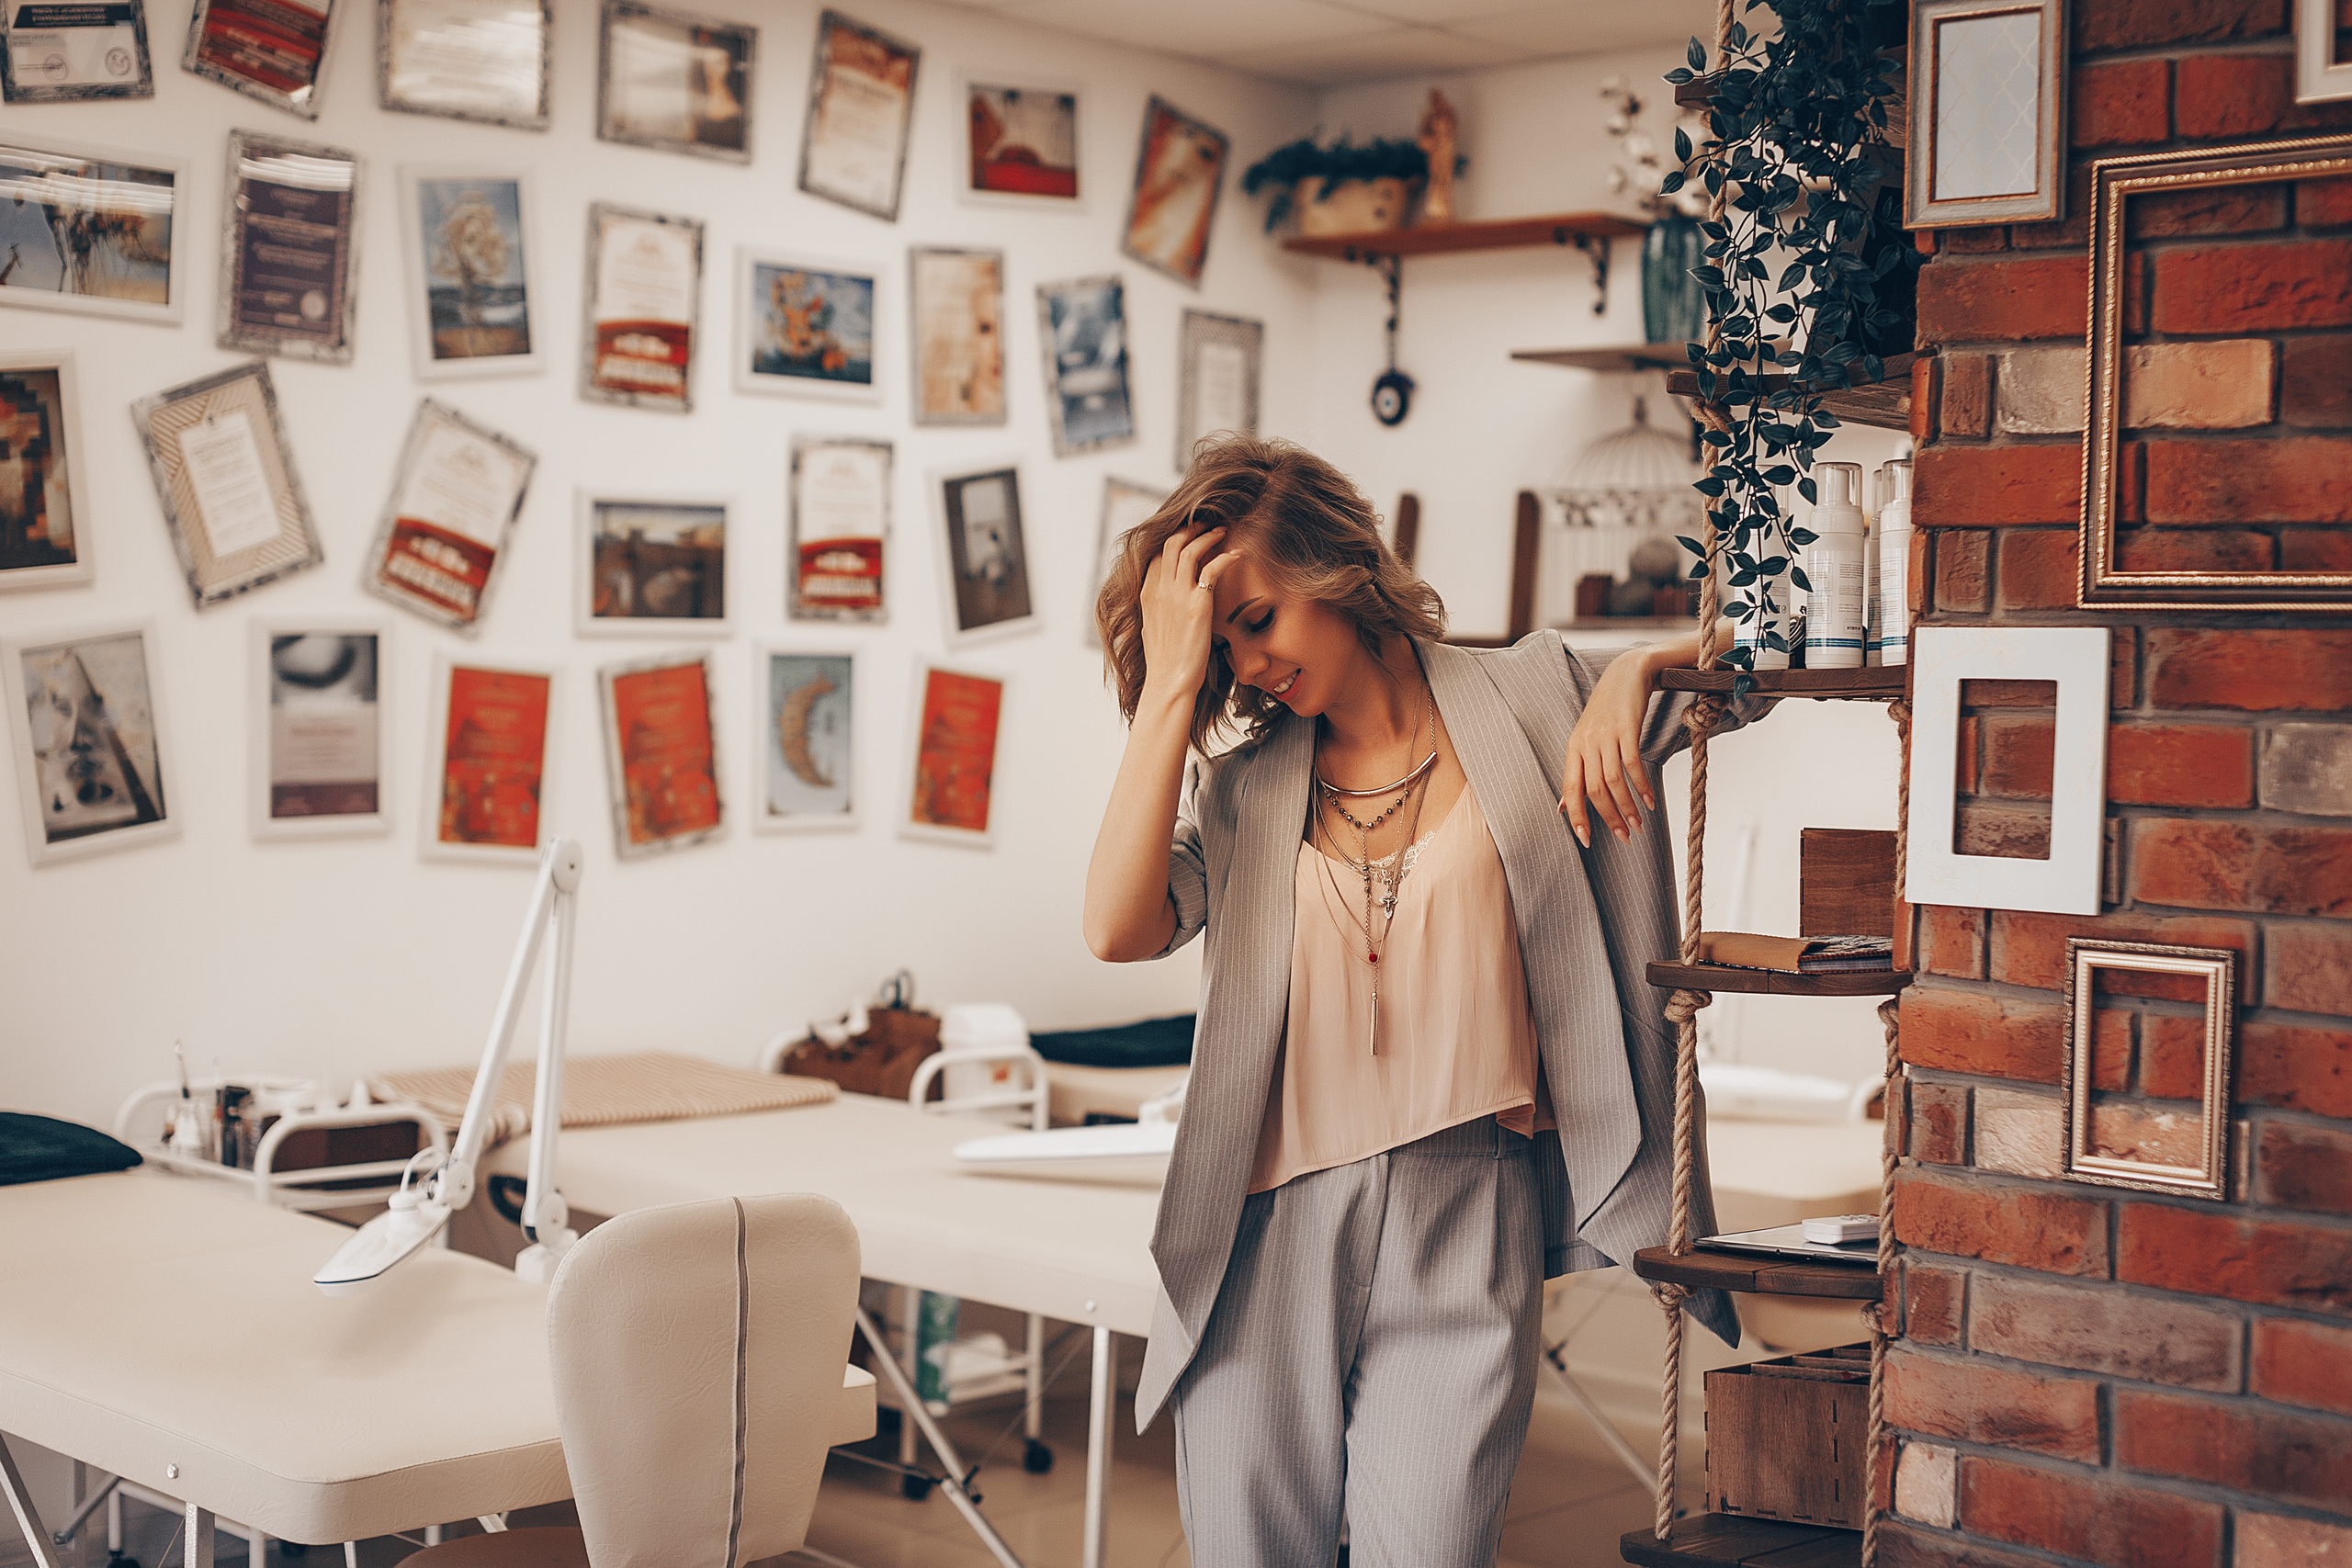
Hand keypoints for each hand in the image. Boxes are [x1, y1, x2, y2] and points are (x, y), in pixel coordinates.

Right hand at [1138, 525, 1232, 707]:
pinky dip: (1225, 557)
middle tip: (1207, 524)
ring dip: (1208, 536)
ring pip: (1190, 550)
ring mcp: (1177, 596)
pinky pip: (1212, 569)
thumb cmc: (1166, 662)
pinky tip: (1237, 555)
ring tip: (1222, 531)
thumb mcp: (1153, 628)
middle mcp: (1159, 590)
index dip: (1175, 538)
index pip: (1158, 553)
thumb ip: (1159, 608)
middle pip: (1172, 543)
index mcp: (1147, 594)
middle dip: (1190, 528)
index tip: (1190, 534)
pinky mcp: (1197, 605)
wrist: (1169, 683)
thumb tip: (1168, 602)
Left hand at [1560, 649, 1660, 847]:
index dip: (1577, 816)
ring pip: (1613, 781)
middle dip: (1609, 818)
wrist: (1627, 673)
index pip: (1570, 789)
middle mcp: (1586, 743)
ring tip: (1638, 826)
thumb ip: (1577, 773)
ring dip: (1627, 807)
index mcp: (1573, 748)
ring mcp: (1606, 735)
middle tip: (1624, 837)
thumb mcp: (1585, 740)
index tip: (1585, 840)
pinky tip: (1649, 802)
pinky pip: (1632, 764)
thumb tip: (1563, 808)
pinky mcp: (1627, 728)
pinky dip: (1641, 786)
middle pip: (1594, 790)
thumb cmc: (1607, 711)